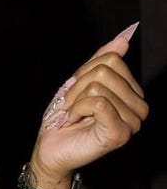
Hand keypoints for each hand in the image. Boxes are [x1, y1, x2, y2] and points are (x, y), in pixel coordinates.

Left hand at [30, 22, 148, 185]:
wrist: (50, 149)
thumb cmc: (65, 118)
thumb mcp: (81, 82)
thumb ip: (102, 61)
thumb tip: (123, 39)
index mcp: (132, 94)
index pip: (112, 60)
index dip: (85, 72)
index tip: (75, 91)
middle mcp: (138, 108)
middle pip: (105, 71)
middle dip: (78, 86)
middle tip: (72, 106)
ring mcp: (132, 123)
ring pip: (99, 86)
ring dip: (76, 100)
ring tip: (74, 115)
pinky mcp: (119, 134)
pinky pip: (98, 102)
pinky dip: (78, 108)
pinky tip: (76, 121)